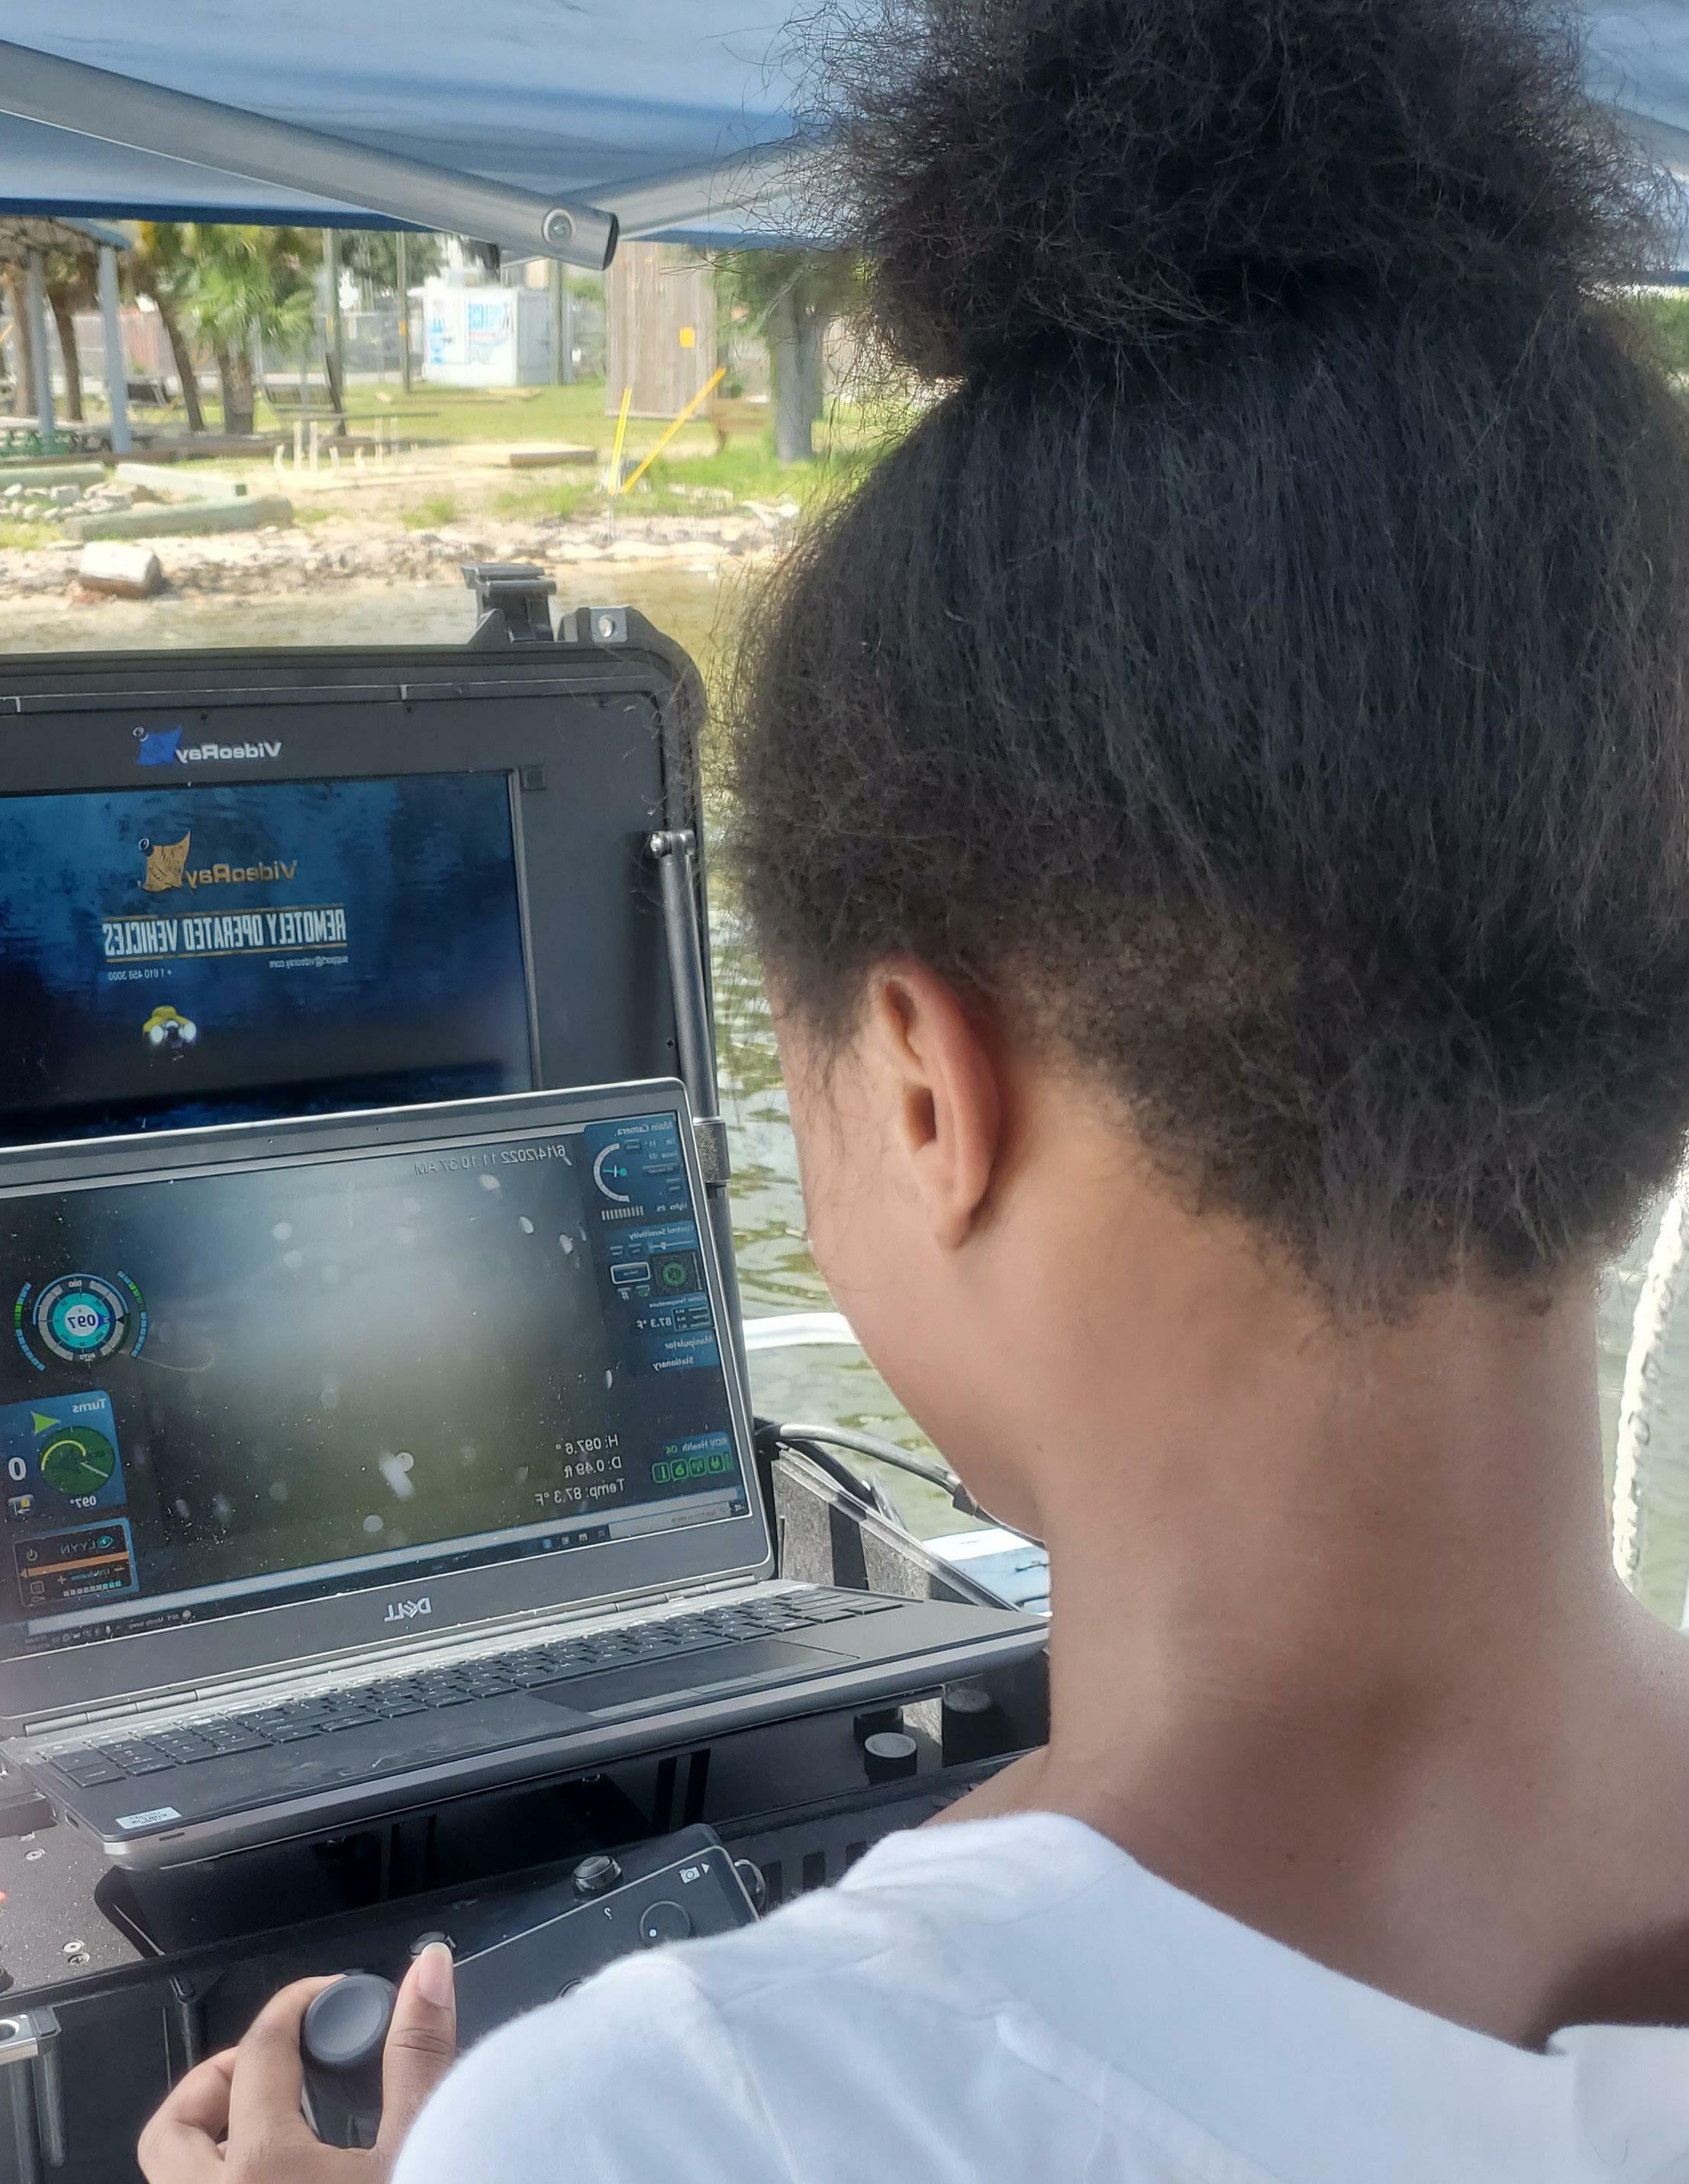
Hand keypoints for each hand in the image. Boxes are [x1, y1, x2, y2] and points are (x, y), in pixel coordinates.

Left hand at [138, 1944, 456, 2181]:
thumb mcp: (419, 2142)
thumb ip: (417, 2056)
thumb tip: (426, 1969)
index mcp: (262, 2167)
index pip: (261, 2051)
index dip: (297, 2007)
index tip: (328, 1998)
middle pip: (174, 2124)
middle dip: (221, 2077)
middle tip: (276, 2063)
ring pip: (171, 2173)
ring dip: (213, 2134)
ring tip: (273, 2120)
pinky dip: (223, 2173)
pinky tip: (280, 2171)